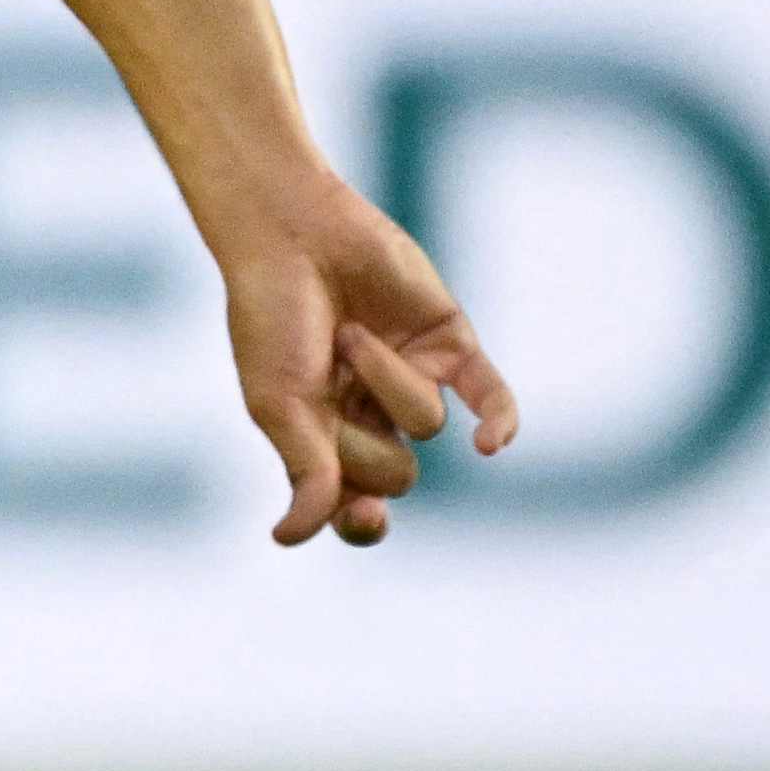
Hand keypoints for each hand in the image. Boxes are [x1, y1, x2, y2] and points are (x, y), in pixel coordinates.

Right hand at [215, 170, 518, 549]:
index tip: (360, 518)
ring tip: (350, 334)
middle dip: (364, 438)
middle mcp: (372, 417)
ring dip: (387, 379)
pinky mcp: (452, 346)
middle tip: (328, 391)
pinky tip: (494, 446)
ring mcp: (415, 381)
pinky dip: (499, 420)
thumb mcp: (279, 403)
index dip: (361, 521)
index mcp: (320, 438)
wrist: (293, 233)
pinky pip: (491, 396)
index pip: (354, 509)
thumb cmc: (270, 319)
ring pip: (427, 423)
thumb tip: (291, 537)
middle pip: (396, 474)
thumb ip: (305, 470)